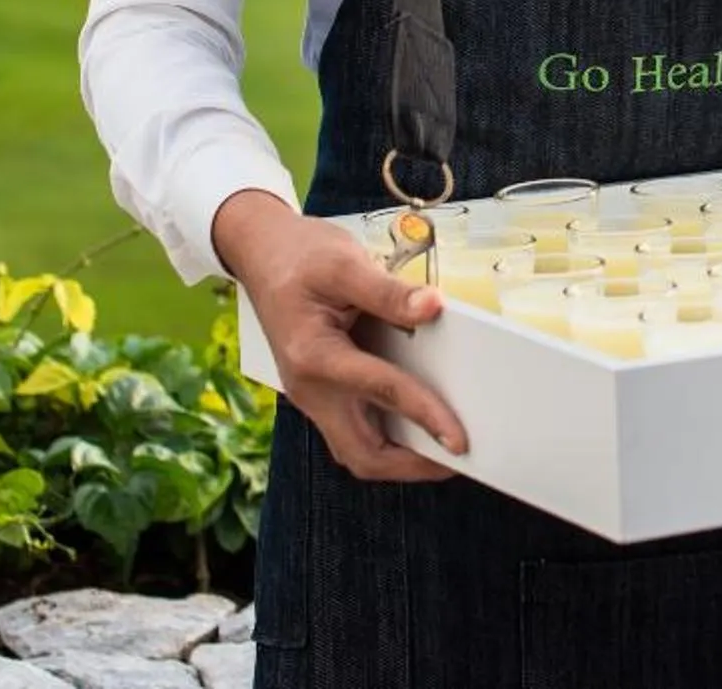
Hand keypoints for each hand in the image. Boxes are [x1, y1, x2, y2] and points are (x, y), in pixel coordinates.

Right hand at [213, 190, 469, 482]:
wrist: (261, 254)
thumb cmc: (301, 256)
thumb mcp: (343, 263)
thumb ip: (388, 290)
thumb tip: (434, 307)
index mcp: (314, 356)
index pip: (381, 393)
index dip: (426, 415)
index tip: (460, 437)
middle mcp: (310, 388)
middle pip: (362, 453)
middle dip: (411, 466)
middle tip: (459, 459)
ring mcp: (313, 396)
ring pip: (357, 450)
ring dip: (400, 459)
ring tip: (445, 451)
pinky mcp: (321, 393)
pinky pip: (355, 431)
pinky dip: (389, 439)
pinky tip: (420, 426)